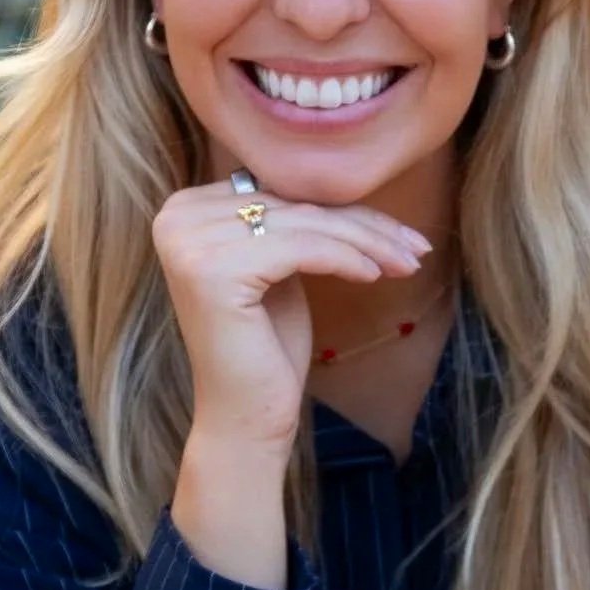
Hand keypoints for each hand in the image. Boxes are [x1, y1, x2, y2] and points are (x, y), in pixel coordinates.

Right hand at [152, 175, 431, 451]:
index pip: (278, 193)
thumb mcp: (277, 266)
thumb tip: (340, 173)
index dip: (341, 209)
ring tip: (408, 262)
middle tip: (416, 245)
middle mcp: (173, 218)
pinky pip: (302, 249)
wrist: (243, 416)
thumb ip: (286, 217)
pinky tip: (376, 275)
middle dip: (362, 226)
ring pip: (304, 225)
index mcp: (181, 210)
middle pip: (291, 206)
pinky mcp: (212, 269)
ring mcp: (188, 242)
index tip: (396, 230)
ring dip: (367, 243)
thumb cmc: (264, 344)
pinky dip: (348, 259)